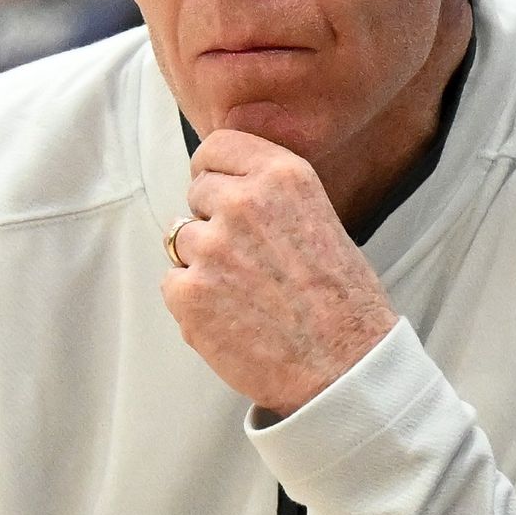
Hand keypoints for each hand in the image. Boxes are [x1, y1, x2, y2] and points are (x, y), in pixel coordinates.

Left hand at [162, 129, 396, 418]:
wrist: (343, 368)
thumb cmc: (341, 301)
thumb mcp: (320, 218)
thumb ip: (271, 195)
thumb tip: (221, 187)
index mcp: (282, 177)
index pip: (217, 146)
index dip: (215, 171)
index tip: (220, 188)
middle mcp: (242, 204)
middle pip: (196, 193)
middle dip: (212, 219)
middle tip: (247, 257)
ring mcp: (210, 249)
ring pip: (180, 239)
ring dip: (202, 262)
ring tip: (245, 292)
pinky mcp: (188, 294)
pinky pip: (172, 282)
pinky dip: (192, 300)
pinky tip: (230, 316)